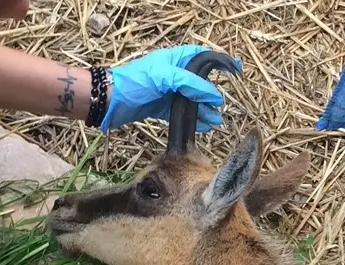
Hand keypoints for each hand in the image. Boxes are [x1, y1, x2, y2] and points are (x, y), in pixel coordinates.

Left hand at [102, 46, 239, 132]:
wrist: (109, 101)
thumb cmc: (135, 83)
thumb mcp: (165, 78)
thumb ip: (191, 84)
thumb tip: (214, 95)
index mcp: (174, 60)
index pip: (202, 57)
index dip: (219, 62)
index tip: (235, 70)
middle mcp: (172, 74)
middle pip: (199, 82)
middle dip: (212, 94)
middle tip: (221, 104)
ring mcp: (167, 92)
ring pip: (192, 100)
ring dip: (205, 110)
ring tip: (216, 121)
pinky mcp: (161, 108)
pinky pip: (182, 114)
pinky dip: (194, 121)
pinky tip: (204, 128)